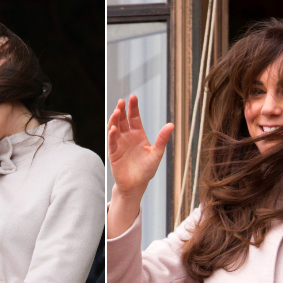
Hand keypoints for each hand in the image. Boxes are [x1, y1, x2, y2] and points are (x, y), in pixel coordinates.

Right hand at [107, 95, 173, 237]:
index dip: (133, 107)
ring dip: (115, 120)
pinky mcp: (113, 153)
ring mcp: (119, 144)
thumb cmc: (147, 170)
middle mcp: (127, 137)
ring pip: (115, 128)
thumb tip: (171, 124)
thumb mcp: (156, 153)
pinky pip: (111, 142)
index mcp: (138, 135)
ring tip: (117, 112)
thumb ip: (162, 139)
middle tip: (122, 102)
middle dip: (121, 110)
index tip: (132, 97)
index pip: (134, 117)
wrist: (136, 185)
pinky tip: (113, 129)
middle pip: (123, 120)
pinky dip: (112, 135)